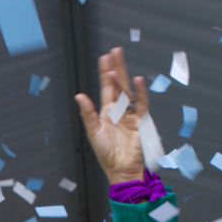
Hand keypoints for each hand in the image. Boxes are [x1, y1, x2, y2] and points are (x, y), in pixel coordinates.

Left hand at [73, 46, 148, 184]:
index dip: (106, 73)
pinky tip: (137, 81)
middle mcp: (119, 110)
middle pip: (118, 84)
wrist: (122, 169)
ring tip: (120, 61)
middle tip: (115, 51)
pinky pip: (142, 104)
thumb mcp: (93, 132)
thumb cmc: (107, 154)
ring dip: (124, 76)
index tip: (104, 58)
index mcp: (107, 112)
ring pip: (128, 90)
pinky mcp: (141, 121)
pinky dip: (140, 93)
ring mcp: (131, 114)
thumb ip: (88, 113)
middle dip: (116, 67)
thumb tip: (79, 95)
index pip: (107, 88)